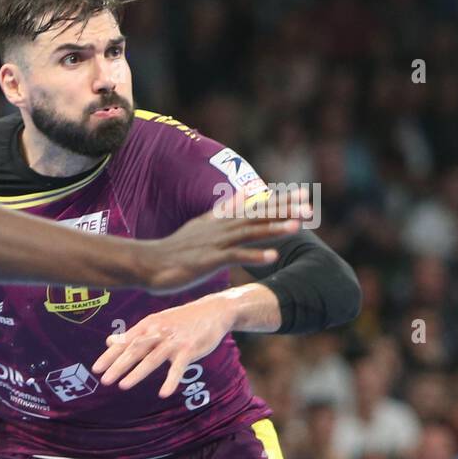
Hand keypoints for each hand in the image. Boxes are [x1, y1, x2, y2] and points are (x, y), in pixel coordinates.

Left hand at [92, 294, 234, 395]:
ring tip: (123, 386)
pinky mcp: (189, 349)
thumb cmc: (180, 320)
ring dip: (137, 373)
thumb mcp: (155, 322)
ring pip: (152, 358)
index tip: (96, 369)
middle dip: (118, 365)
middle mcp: (158, 331)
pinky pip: (178, 367)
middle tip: (104, 380)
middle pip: (135, 349)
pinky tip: (163, 393)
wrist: (213, 311)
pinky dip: (171, 380)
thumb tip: (109, 341)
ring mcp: (173, 341)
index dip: (109, 356)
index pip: (124, 342)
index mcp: (147, 325)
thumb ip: (132, 334)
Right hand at [143, 187, 308, 292]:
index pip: (254, 207)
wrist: (148, 263)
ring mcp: (215, 244)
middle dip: (284, 211)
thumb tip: (243, 195)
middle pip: (257, 217)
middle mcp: (220, 229)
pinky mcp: (208, 260)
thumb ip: (225, 210)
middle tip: (309, 206)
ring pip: (249, 233)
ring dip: (273, 229)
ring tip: (297, 226)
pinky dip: (254, 255)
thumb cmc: (175, 249)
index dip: (279, 200)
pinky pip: (235, 256)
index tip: (303, 195)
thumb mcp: (201, 224)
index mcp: (220, 221)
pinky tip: (273, 257)